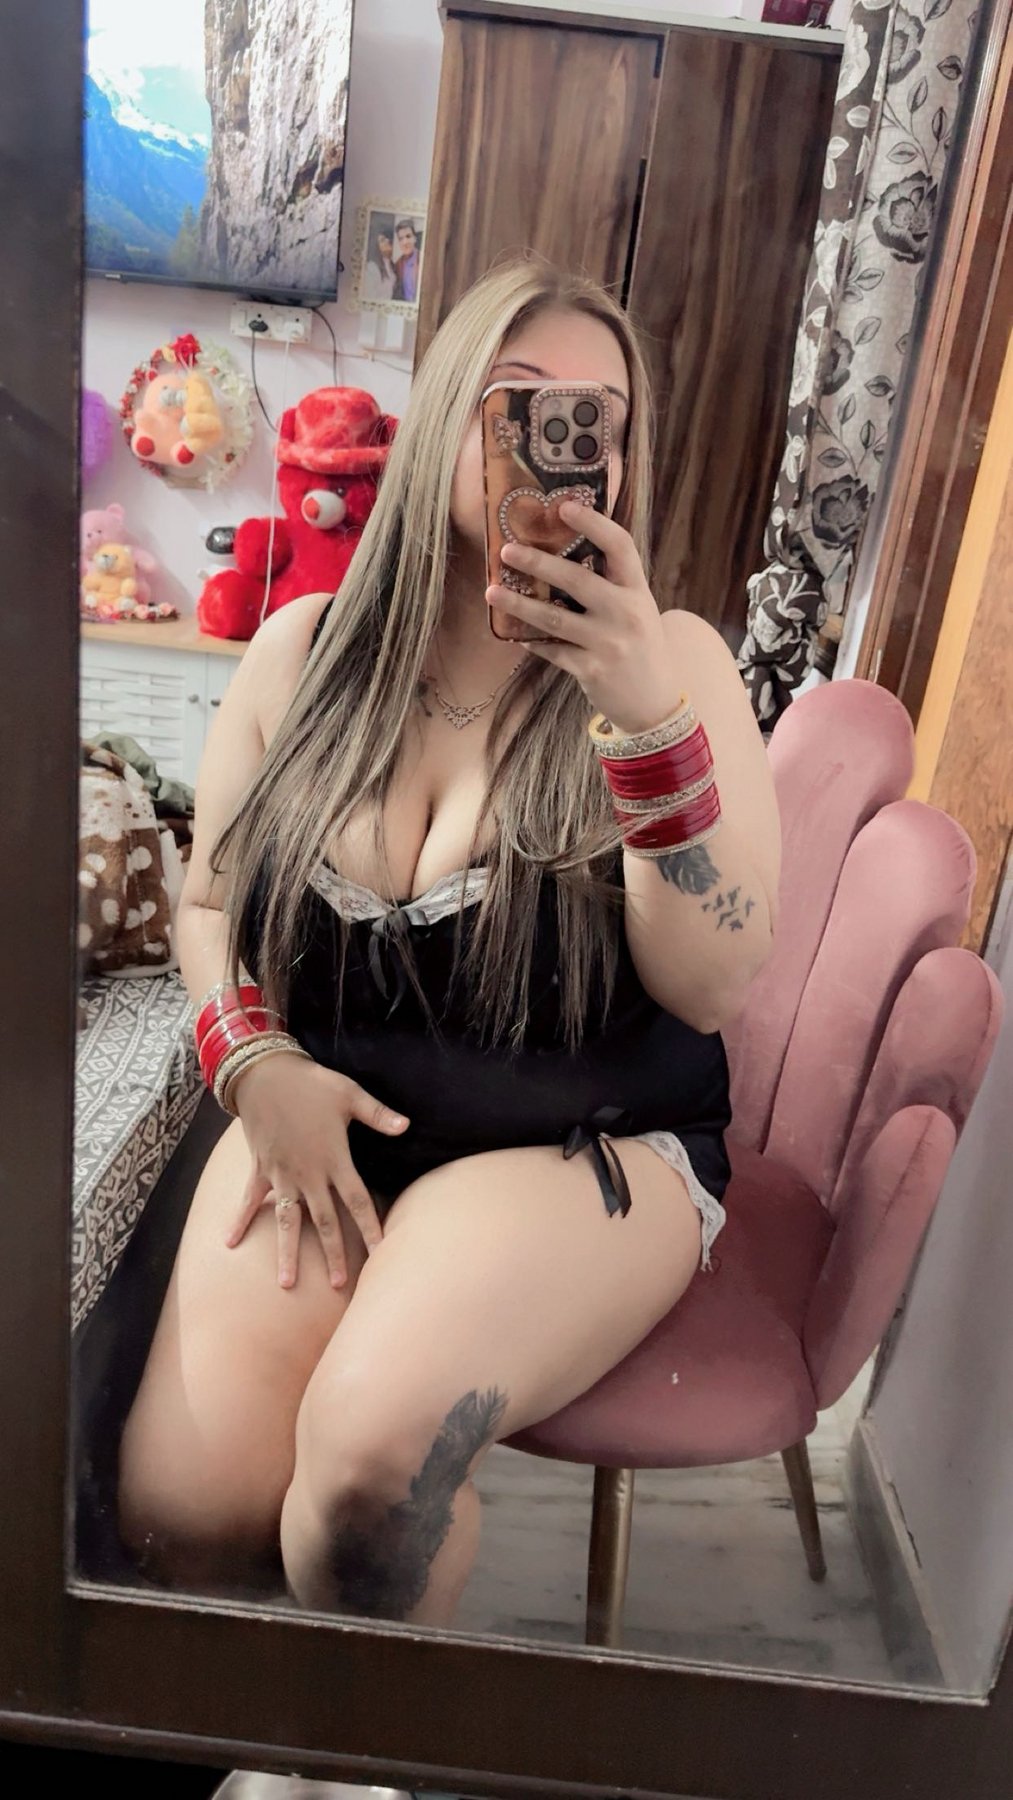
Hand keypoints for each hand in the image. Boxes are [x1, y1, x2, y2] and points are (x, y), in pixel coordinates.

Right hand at [224, 1053, 408, 1289]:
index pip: (359, 1202)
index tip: (381, 1253)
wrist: (264, 1075)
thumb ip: (378, 1115)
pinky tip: (229, 1243)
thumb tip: (407, 1127)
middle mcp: (309, 1174)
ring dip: (288, 1252)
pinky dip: (240, 1221)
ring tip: (287, 1284)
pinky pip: (249, 1201)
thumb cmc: (311, 1083)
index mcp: (334, 1159)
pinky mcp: (260, 1169)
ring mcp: (281, 1175)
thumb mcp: (350, 1095)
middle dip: (334, 1254)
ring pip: (288, 1222)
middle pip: (325, 1222)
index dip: (371, 1229)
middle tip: (340, 1285)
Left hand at [487, 503, 681, 733]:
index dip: (593, 523)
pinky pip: (552, 651)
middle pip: (577, 580)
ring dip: (520, 604)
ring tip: (493, 591)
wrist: (654, 702)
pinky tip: (513, 635)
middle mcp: (625, 614)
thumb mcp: (637, 609)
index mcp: (637, 591)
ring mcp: (608, 644)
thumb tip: (562, 551)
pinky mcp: (592, 671)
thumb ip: (611, 584)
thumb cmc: (640, 646)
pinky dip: (531, 642)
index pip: (619, 547)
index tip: (565, 506)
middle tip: (507, 550)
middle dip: (538, 563)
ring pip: (555, 619)